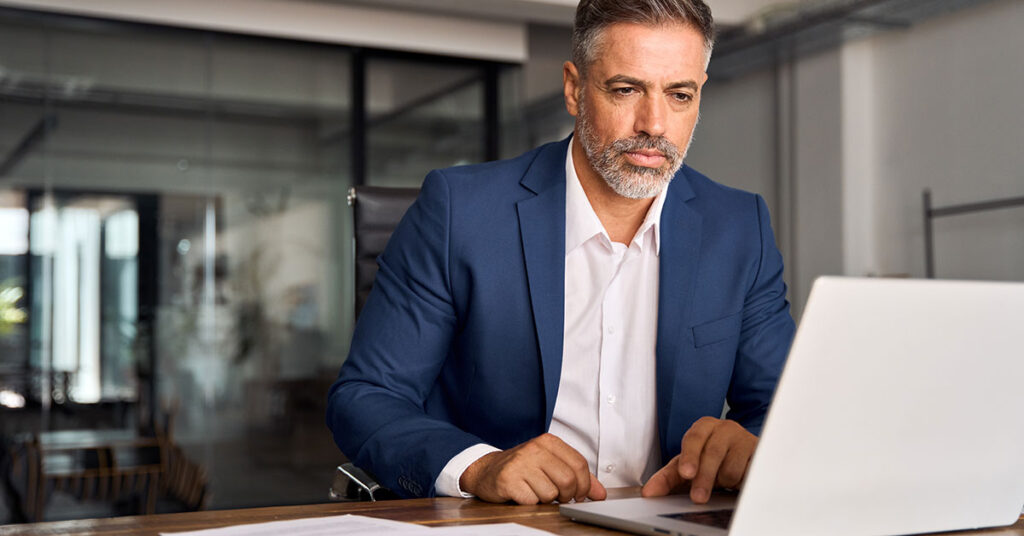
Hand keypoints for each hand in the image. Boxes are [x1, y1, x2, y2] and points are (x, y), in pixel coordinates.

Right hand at [459, 433, 606, 504]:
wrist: (487, 471)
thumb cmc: (523, 468)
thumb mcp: (551, 465)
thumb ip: (578, 476)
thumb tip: (600, 494)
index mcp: (548, 442)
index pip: (579, 464)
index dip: (584, 485)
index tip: (579, 494)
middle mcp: (534, 449)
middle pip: (568, 480)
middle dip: (567, 495)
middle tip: (558, 496)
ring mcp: (520, 463)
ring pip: (551, 493)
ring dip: (546, 499)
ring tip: (536, 491)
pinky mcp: (508, 480)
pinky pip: (532, 500)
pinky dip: (531, 503)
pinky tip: (523, 494)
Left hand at [641, 417, 757, 503]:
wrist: (742, 455)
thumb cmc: (710, 458)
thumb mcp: (687, 466)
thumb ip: (666, 478)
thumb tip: (649, 492)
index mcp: (703, 427)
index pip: (694, 439)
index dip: (690, 457)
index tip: (686, 474)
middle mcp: (724, 428)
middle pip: (713, 453)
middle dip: (704, 478)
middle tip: (698, 497)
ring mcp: (744, 439)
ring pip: (731, 467)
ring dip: (724, 482)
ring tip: (722, 481)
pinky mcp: (760, 454)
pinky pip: (749, 474)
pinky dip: (740, 483)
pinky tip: (737, 482)